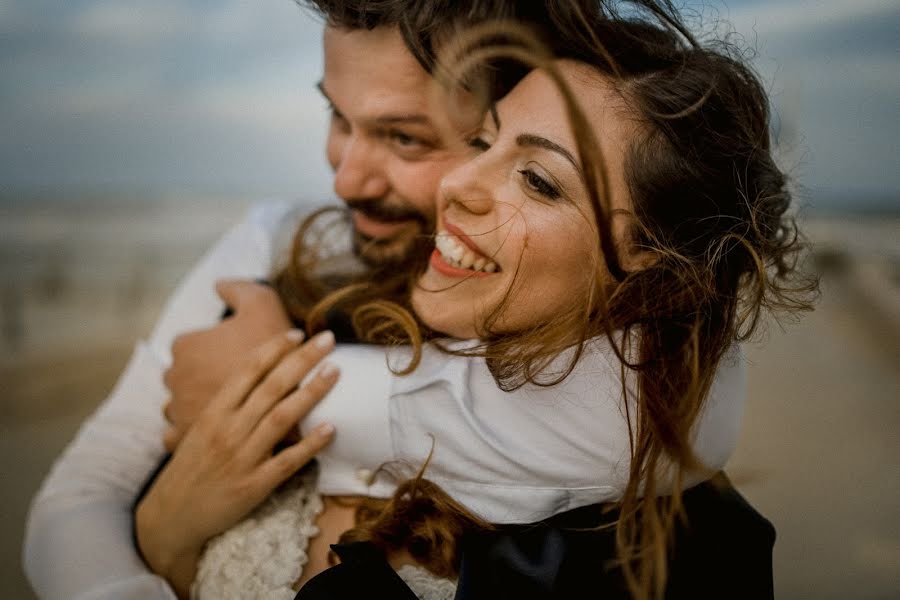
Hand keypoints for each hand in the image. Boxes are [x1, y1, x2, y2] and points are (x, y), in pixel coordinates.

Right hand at [136, 329, 337, 597]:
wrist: (172, 516)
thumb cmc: (193, 466)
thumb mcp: (202, 427)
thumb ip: (230, 403)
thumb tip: (260, 375)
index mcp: (214, 411)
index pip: (247, 371)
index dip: (274, 349)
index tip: (298, 333)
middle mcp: (228, 430)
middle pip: (271, 387)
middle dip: (302, 359)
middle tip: (328, 339)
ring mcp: (242, 457)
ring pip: (281, 417)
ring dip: (311, 392)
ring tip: (335, 372)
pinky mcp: (254, 485)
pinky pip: (287, 462)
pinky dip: (309, 444)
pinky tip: (331, 428)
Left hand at [163, 280, 292, 450]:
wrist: (288, 403)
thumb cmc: (273, 348)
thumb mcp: (263, 305)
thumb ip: (239, 290)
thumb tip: (219, 285)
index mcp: (187, 346)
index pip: (190, 344)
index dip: (214, 349)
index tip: (234, 355)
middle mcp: (175, 377)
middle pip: (183, 375)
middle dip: (201, 378)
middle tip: (231, 380)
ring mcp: (178, 409)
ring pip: (178, 404)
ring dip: (194, 404)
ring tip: (226, 407)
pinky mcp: (185, 438)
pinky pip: (176, 434)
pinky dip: (188, 433)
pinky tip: (208, 431)